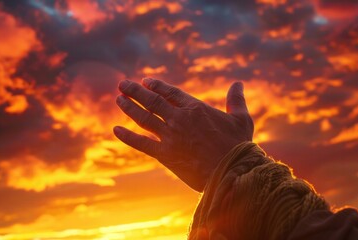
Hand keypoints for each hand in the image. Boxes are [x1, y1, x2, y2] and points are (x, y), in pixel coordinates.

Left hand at [114, 78, 253, 191]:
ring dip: (129, 107)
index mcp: (195, 108)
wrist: (232, 171)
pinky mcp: (165, 155)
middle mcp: (179, 118)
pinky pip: (142, 143)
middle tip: (122, 84)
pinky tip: (116, 130)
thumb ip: (236, 100)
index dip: (156, 85)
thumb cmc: (238, 145)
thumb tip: (239, 83)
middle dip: (135, 91)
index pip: (170, 92)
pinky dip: (128, 137)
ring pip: (144, 118)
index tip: (145, 81)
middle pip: (152, 101)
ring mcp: (171, 136)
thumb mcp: (241, 118)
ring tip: (118, 99)